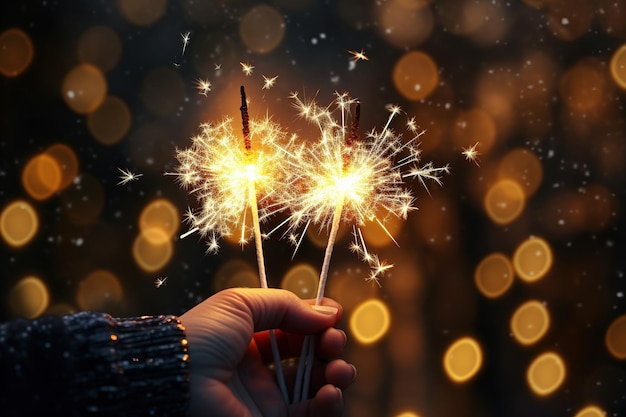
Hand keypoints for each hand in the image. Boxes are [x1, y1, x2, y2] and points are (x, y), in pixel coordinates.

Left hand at [180, 288, 355, 416]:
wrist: (176, 381)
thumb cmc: (203, 336)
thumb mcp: (242, 303)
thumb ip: (286, 305)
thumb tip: (328, 313)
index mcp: (249, 338)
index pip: (293, 328)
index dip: (315, 321)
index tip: (334, 314)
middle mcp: (259, 369)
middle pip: (309, 357)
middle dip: (329, 346)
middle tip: (333, 341)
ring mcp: (265, 399)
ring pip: (316, 387)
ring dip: (337, 374)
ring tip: (339, 369)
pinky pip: (311, 415)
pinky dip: (328, 403)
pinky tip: (330, 390)